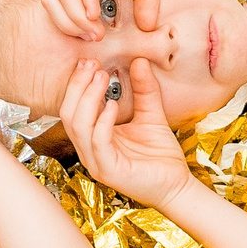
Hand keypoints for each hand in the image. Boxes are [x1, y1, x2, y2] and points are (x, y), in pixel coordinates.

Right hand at [58, 57, 195, 211]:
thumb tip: (139, 61)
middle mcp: (88, 149)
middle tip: (92, 65)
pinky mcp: (108, 170)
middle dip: (78, 86)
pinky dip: (102, 121)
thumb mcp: (150, 115)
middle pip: (68, 114)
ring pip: (78, 126)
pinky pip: (98, 141)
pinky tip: (112, 105)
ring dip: (88, 98)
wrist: (178, 186)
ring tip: (102, 78)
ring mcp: (95, 161)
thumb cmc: (161, 156)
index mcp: (92, 137)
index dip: (78, 83)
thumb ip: (144, 91)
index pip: (73, 107)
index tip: (90, 62)